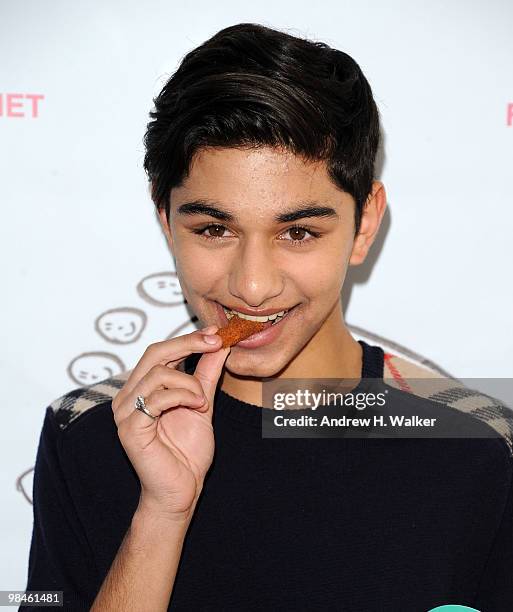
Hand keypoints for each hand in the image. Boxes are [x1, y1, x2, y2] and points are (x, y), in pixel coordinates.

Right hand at [111, 326, 229, 520]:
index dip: (187, 339)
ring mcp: (125, 412)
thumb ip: (206, 374)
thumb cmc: (187, 452)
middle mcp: (127, 396)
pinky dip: (183, 397)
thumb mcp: (201, 403)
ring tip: (203, 401)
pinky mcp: (129, 428)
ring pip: (158, 374)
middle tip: (215, 343)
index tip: (215, 333)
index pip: (160, 351)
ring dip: (190, 383)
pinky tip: (198, 407)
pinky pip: (157, 399)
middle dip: (188, 344)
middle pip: (154, 353)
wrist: (182, 490)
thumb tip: (219, 345)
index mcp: (141, 388)